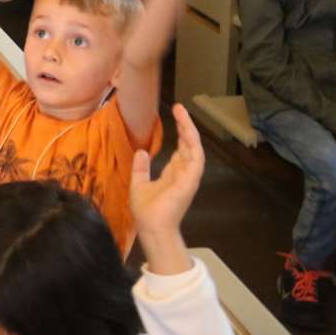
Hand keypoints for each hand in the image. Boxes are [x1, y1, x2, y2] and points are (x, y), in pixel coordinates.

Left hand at [129, 104, 203, 239]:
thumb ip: (141, 168)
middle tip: (180, 108)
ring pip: (195, 149)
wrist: (151, 226)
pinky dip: (193, 145)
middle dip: (186, 126)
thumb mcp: (139, 183)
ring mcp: (189, 177)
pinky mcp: (190, 181)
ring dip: (190, 131)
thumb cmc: (146, 210)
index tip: (175, 115)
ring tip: (183, 114)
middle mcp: (184, 173)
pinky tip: (188, 131)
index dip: (180, 132)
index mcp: (174, 174)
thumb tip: (141, 152)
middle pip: (189, 145)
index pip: (180, 149)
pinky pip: (196, 160)